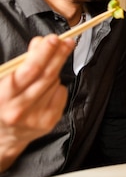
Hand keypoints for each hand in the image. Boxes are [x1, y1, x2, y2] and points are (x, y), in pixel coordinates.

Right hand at [0, 35, 73, 170]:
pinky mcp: (49, 121)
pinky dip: (57, 85)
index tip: (52, 39)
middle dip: (58, 55)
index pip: (28, 71)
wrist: (2, 137)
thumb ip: (20, 64)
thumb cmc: (2, 103)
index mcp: (3, 97)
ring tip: (47, 69)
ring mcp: (36, 117)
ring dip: (54, 70)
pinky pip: (60, 93)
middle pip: (46, 76)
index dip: (43, 53)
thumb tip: (40, 42)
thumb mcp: (3, 81)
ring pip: (54, 83)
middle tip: (67, 41)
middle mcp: (19, 109)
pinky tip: (47, 88)